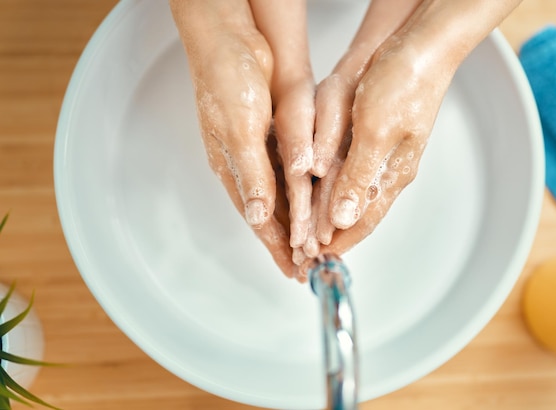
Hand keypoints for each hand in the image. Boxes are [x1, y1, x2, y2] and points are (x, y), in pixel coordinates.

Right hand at [170, 0, 314, 279]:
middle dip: (289, 243)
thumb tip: (257, 216)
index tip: (293, 271)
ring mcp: (262, 151)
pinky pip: (291, 174)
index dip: (277, 247)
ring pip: (283, 198)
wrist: (232, 39)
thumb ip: (251, 173)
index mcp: (234, 169)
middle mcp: (248, 165)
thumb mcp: (239, 131)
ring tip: (313, 246)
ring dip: (298, 223)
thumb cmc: (226, 81)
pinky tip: (311, 204)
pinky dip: (302, 195)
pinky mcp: (275, 135)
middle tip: (308, 267)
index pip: (259, 220)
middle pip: (272, 216)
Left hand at [306, 0, 522, 267]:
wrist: (420, 48)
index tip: (315, 261)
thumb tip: (343, 219)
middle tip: (308, 254)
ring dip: (331, 217)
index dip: (337, 242)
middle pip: (356, 214)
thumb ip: (359, 177)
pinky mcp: (376, 138)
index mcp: (392, 175)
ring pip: (353, 196)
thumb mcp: (376, 133)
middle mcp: (388, 171)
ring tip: (311, 233)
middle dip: (332, 236)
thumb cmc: (404, 84)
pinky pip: (353, 175)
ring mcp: (384, 155)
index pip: (361, 221)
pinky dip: (335, 191)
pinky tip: (327, 196)